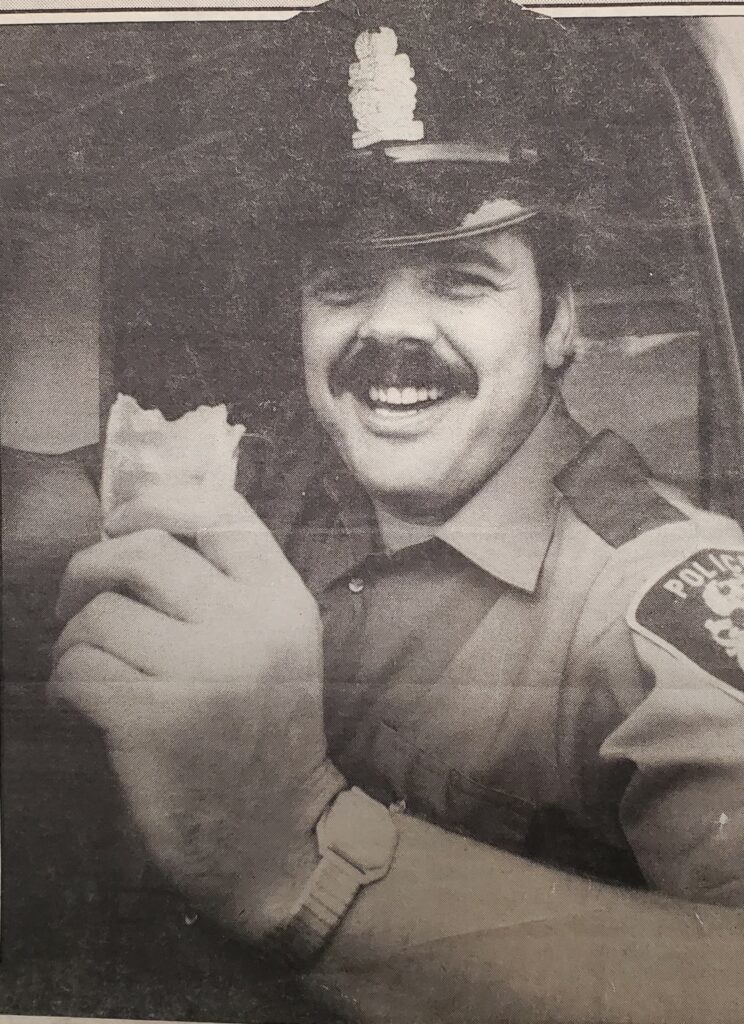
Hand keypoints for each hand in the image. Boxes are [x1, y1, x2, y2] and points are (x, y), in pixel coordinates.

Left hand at [50, 484, 344, 936]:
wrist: (279, 836)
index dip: (155, 500)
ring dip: (72, 639)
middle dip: (89, 567)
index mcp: (282, 599)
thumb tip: (137, 531)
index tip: (121, 523)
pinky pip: (77, 667)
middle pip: (142, 549)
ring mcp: (204, 670)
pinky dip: (64, 683)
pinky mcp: (156, 718)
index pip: (218, 507)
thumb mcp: (276, 646)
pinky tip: (81, 704)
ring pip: (99, 613)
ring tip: (87, 667)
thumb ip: (231, 587)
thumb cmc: (266, 735)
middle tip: (77, 600)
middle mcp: (249, 624)